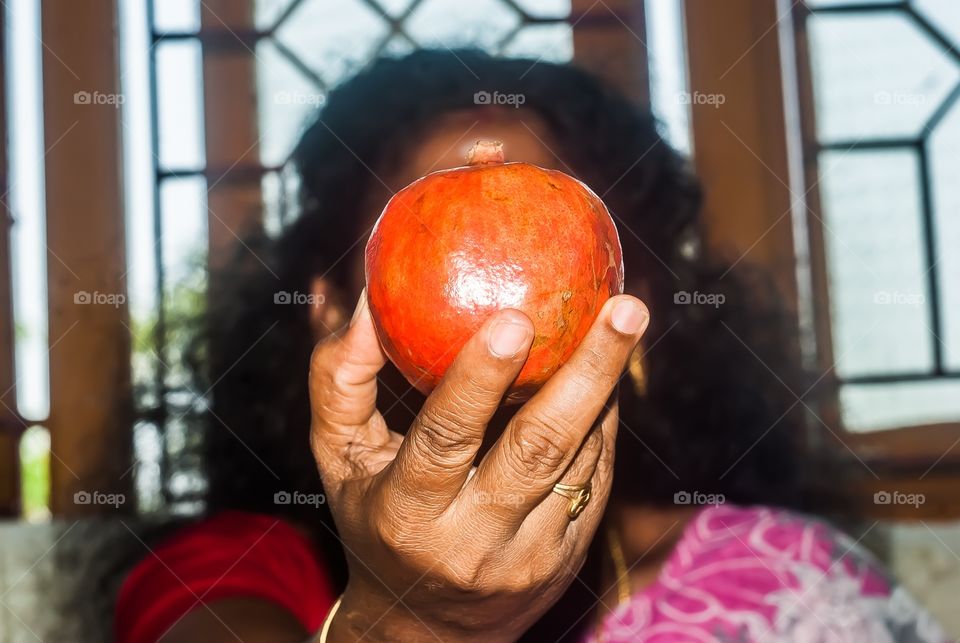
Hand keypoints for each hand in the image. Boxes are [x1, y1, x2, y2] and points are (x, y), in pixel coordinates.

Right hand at [309, 291, 648, 641]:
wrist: (424, 628)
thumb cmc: (374, 520)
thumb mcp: (339, 456)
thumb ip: (340, 378)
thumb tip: (363, 297)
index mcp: (409, 512)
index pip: (447, 438)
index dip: (480, 378)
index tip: (516, 318)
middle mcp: (475, 541)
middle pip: (541, 446)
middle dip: (589, 371)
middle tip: (625, 308)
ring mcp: (531, 556)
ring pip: (582, 458)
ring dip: (605, 384)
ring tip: (623, 319)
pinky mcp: (569, 559)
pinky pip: (598, 476)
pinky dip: (603, 420)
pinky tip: (605, 373)